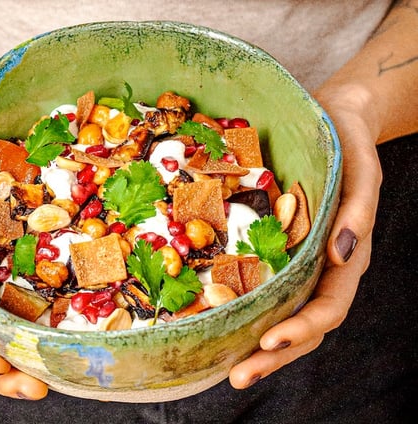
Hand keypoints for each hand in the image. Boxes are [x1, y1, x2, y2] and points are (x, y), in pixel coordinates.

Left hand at [229, 84, 381, 388]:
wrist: (332, 122)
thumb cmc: (347, 144)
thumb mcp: (361, 172)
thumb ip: (359, 212)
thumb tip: (344, 254)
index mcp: (345, 257)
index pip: (327, 307)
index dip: (301, 328)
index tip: (268, 340)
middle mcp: (321, 268)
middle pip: (302, 324)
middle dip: (273, 355)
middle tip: (237, 377)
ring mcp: (299, 262)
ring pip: (283, 314)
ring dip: (259, 344)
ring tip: (227, 366)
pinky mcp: (277, 249)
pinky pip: (265, 286)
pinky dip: (249, 310)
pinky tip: (224, 322)